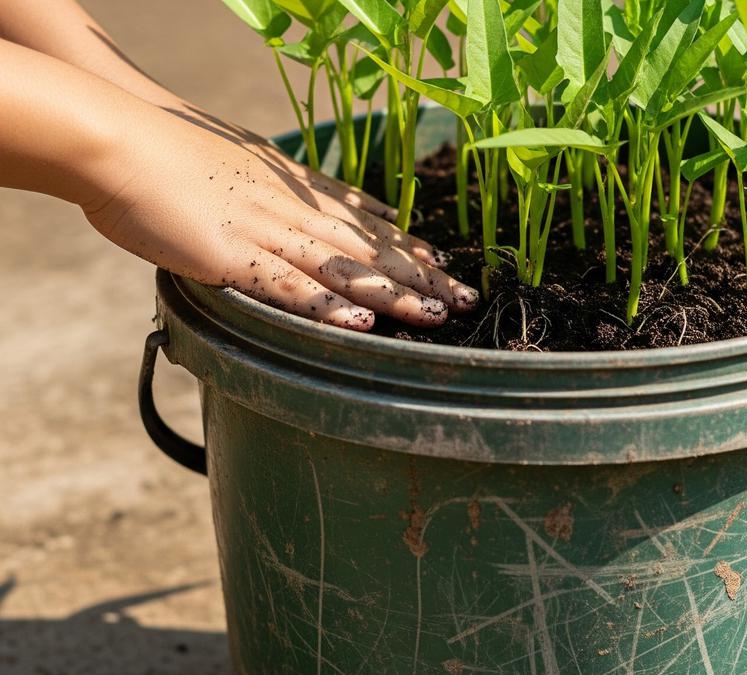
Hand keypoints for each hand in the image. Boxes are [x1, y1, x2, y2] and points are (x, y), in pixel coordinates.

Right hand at [84, 105, 476, 330]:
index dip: (408, 247)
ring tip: (439, 313)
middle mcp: (292, 211)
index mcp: (294, 192)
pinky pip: (286, 285)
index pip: (365, 224)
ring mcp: (264, 233)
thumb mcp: (248, 164)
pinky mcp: (231, 256)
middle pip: (369, 249)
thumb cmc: (172, 153)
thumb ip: (287, 189)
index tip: (446, 264)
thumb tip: (319, 202)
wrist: (116, 138)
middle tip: (468, 298)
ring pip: (344, 269)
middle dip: (422, 275)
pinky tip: (362, 321)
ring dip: (395, 293)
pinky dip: (326, 306)